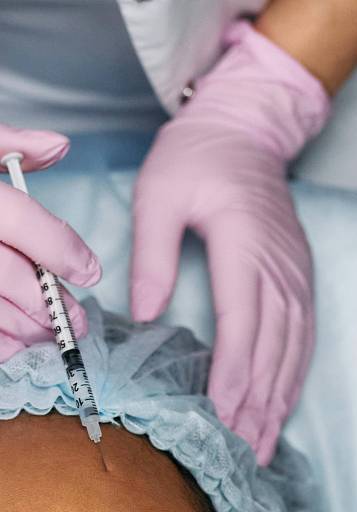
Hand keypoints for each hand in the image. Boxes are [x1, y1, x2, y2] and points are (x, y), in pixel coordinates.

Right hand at [0, 124, 101, 360]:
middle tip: (76, 319)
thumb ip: (6, 144)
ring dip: (18, 327)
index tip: (90, 271)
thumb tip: (59, 146)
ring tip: (46, 335)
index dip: (62, 248)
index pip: (19, 219)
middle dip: (46, 300)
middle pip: (4, 271)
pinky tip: (6, 347)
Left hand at [130, 22, 329, 464]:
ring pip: (294, 342)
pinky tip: (286, 396)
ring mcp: (296, 269)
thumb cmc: (198, 158)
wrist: (246, 131)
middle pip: (273, 341)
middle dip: (259, 399)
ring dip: (281, 393)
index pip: (244, 319)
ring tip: (266, 437)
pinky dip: (296, 368)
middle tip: (245, 446)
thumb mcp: (159, 194)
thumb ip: (154, 255)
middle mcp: (279, 262)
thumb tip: (147, 315)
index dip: (235, 371)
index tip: (223, 413)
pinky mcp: (301, 272)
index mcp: (245, 242)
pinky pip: (305, 329)